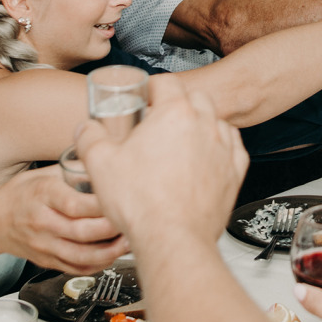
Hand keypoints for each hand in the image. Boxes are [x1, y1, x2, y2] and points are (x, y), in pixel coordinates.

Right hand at [0, 166, 129, 274]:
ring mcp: (43, 244)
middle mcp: (42, 222)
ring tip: (128, 242)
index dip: (102, 205)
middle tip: (133, 221)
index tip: (123, 198)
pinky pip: (75, 268)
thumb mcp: (45, 172)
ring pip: (80, 256)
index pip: (75, 203)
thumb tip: (109, 160)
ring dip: (109, 252)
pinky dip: (97, 264)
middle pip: (81, 232)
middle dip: (112, 230)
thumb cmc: (21, 193)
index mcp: (43, 194)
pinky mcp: (46, 260)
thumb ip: (76, 169)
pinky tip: (112, 255)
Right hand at [80, 76, 248, 246]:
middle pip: (195, 97)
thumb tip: (86, 129)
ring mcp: (223, 148)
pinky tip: (206, 157)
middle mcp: (204, 125)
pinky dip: (220, 148)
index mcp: (174, 113)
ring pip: (215, 121)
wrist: (173, 239)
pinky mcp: (234, 172)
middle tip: (160, 121)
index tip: (145, 98)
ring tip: (181, 141)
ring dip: (200, 125)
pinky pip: (232, 147)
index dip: (152, 87)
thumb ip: (90, 138)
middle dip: (177, 104)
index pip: (166, 82)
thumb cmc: (143, 204)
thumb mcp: (100, 163)